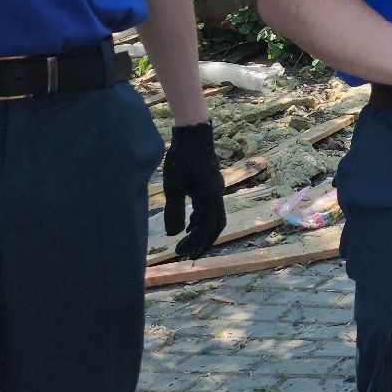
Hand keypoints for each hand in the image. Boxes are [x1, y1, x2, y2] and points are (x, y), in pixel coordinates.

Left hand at [161, 122, 226, 258]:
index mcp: (210, 199)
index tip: (177, 252)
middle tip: (189, 255)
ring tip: (188, 243)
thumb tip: (174, 235)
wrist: (194, 136)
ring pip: (215, 218)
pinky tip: (190, 223)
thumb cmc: (182, 160)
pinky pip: (211, 208)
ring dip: (203, 232)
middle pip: (217, 227)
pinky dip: (202, 220)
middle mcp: (217, 196)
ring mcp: (216, 190)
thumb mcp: (173, 188)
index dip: (193, 243)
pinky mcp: (212, 184)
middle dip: (204, 243)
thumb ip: (174, 212)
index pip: (205, 229)